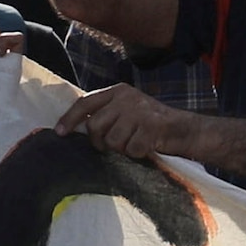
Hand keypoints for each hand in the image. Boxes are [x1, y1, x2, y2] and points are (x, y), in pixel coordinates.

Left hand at [59, 83, 194, 161]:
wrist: (186, 130)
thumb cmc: (152, 124)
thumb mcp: (127, 110)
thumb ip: (106, 114)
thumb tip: (76, 128)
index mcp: (119, 91)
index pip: (85, 103)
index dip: (70, 119)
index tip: (59, 133)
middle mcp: (127, 98)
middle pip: (95, 126)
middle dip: (100, 142)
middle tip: (113, 146)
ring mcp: (139, 111)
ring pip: (112, 141)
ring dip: (122, 149)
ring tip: (136, 142)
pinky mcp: (151, 126)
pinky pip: (131, 150)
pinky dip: (138, 154)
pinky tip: (147, 147)